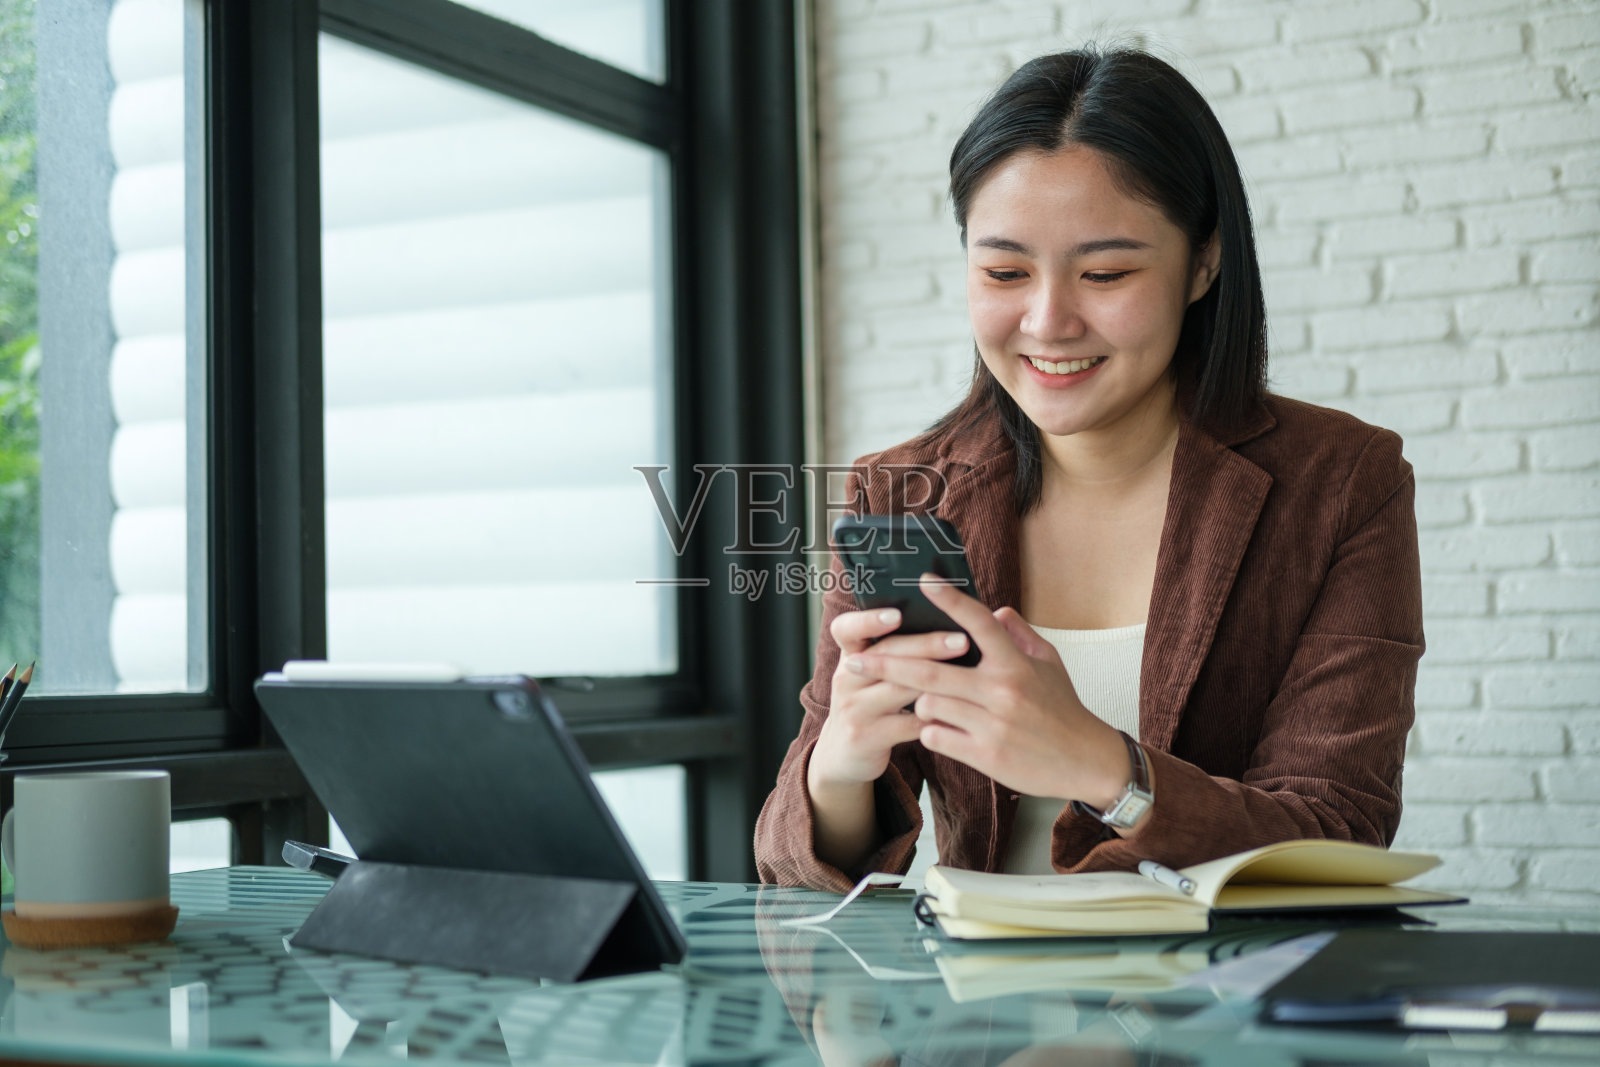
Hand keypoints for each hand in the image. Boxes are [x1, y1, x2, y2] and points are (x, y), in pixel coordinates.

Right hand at [808, 607, 971, 789]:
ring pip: (898, 690)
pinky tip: (960, 712)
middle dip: (926, 646)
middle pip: (885, 656)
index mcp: (850, 655)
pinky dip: (936, 717)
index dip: (868, 620)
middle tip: (961, 640)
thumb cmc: (873, 702)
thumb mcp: (874, 674)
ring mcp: (854, 709)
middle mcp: (847, 679)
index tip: (897, 614)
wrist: (846, 753)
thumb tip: (956, 617)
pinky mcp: (867, 737)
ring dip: (936, 681)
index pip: (845, 629)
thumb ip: (902, 648)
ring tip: (967, 675)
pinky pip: (909, 724)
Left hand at [842, 576, 1130, 807]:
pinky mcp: (985, 755)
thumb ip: (1020, 635)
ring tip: (929, 702)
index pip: (980, 623)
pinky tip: (943, 729)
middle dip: (886, 664)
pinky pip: (936, 736)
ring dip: (919, 703)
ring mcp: (991, 725)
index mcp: (1016, 664)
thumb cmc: (1063, 709)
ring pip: (928, 705)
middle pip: (930, 672)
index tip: (924, 580)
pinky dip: (931, 730)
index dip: (952, 599)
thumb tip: (996, 610)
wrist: (1085, 762)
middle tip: (854, 661)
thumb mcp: (1048, 664)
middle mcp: (1002, 691)